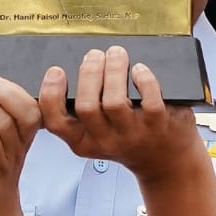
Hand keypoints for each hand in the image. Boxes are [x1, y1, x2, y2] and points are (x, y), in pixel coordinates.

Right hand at [37, 46, 202, 184]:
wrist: (164, 161)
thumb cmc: (127, 140)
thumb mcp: (95, 135)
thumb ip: (80, 112)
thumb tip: (75, 70)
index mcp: (83, 141)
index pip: (56, 123)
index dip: (51, 94)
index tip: (56, 71)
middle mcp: (105, 141)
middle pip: (86, 106)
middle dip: (88, 73)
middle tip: (94, 55)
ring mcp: (132, 135)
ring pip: (114, 102)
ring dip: (114, 71)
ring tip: (116, 54)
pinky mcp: (158, 126)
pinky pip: (149, 100)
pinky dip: (143, 80)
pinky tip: (140, 69)